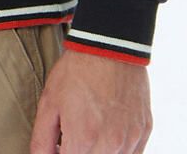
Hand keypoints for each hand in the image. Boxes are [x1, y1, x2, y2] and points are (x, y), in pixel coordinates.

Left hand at [30, 48, 152, 152]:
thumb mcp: (49, 102)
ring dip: (99, 152)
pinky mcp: (144, 130)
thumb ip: (42, 140)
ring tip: (92, 130)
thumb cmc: (76, 71)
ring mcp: (130, 139)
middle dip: (79, 151)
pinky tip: (108, 132)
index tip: (60, 145)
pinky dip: (119, 150)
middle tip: (74, 136)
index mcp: (83, 140)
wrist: (109, 44)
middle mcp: (109, 145)